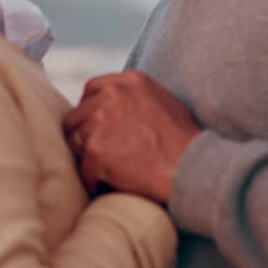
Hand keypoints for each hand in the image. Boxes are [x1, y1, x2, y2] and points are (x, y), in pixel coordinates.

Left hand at [62, 69, 200, 203]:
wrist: (191, 167)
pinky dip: (93, 181)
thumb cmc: (184, 141)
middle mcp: (111, 95)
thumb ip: (136, 97)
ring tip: (107, 171)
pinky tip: (108, 186)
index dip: (93, 111)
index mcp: (128, 81)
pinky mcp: (95, 150)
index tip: (100, 128)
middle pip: (78, 115)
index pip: (92, 90)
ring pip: (76, 141)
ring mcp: (100, 121)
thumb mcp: (163, 101)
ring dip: (87, 157)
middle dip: (86, 134)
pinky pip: (83, 169)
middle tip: (101, 154)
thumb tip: (116, 106)